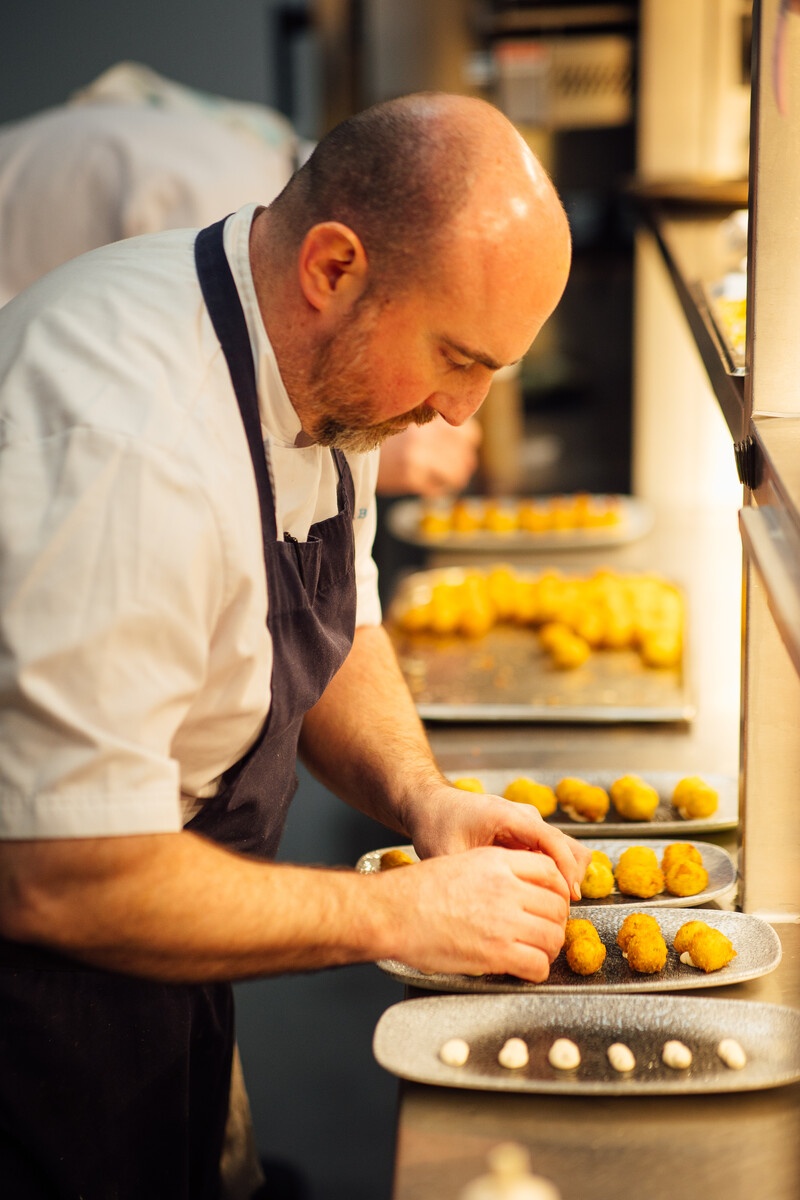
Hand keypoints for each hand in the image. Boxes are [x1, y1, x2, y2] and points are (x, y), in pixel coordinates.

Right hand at [373, 845, 569, 980]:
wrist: (392, 912)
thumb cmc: (417, 891)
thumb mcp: (462, 862)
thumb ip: (496, 871)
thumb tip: (520, 889)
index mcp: (498, 861)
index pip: (551, 871)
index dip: (557, 890)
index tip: (553, 902)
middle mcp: (507, 887)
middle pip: (557, 906)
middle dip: (554, 922)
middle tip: (544, 930)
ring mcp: (504, 921)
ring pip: (553, 937)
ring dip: (548, 948)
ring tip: (535, 952)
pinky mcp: (497, 953)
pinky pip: (538, 965)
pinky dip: (536, 971)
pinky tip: (524, 968)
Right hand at [376, 416, 481, 496]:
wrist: (352, 451)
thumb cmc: (386, 438)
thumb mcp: (412, 421)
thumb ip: (437, 426)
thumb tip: (470, 441)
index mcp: (431, 418)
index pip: (471, 435)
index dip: (466, 445)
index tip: (460, 450)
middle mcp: (428, 435)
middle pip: (465, 459)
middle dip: (461, 468)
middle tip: (452, 471)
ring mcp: (419, 456)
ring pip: (455, 476)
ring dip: (451, 481)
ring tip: (442, 479)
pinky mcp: (410, 476)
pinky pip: (436, 489)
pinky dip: (434, 489)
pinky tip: (424, 484)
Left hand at [406, 782, 590, 902]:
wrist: (433, 805)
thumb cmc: (437, 824)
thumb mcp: (447, 852)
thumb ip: (467, 877)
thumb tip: (482, 910)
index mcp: (507, 815)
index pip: (551, 840)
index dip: (565, 870)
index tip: (569, 897)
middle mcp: (525, 817)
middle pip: (568, 846)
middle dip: (570, 878)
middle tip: (558, 910)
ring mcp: (529, 825)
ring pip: (565, 851)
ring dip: (563, 878)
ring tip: (549, 907)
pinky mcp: (527, 835)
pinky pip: (552, 856)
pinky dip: (553, 876)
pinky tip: (537, 898)